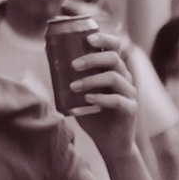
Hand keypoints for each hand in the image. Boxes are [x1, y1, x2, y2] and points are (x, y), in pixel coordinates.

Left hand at [55, 29, 139, 148]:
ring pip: (114, 77)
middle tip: (73, 65)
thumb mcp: (77, 92)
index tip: (87, 38)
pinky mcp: (130, 109)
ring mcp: (129, 93)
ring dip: (91, 80)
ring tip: (74, 86)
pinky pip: (118, 100)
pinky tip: (88, 100)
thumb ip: (68, 75)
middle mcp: (124, 77)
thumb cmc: (92, 113)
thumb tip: (48, 53)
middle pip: (113, 58)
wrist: (109, 142)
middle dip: (92, 58)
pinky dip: (101, 98)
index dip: (103, 37)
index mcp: (113, 69)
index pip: (113, 46)